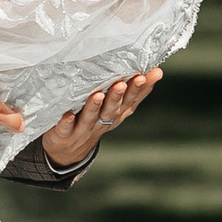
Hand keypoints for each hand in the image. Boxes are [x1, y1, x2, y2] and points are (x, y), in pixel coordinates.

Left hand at [38, 65, 160, 174]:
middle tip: (122, 84)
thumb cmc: (95, 120)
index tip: (146, 75)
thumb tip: (157, 70)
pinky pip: (66, 129)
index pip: (130, 101)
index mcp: (116, 113)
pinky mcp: (65, 134)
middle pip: (112, 109)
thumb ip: (133, 91)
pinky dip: (67, 123)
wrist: (68, 151)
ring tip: (99, 95)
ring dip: (95, 107)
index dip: (139, 89)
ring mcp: (84, 129)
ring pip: (91, 118)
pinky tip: (68, 115)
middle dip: (118, 97)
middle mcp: (102, 121)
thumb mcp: (116, 108)